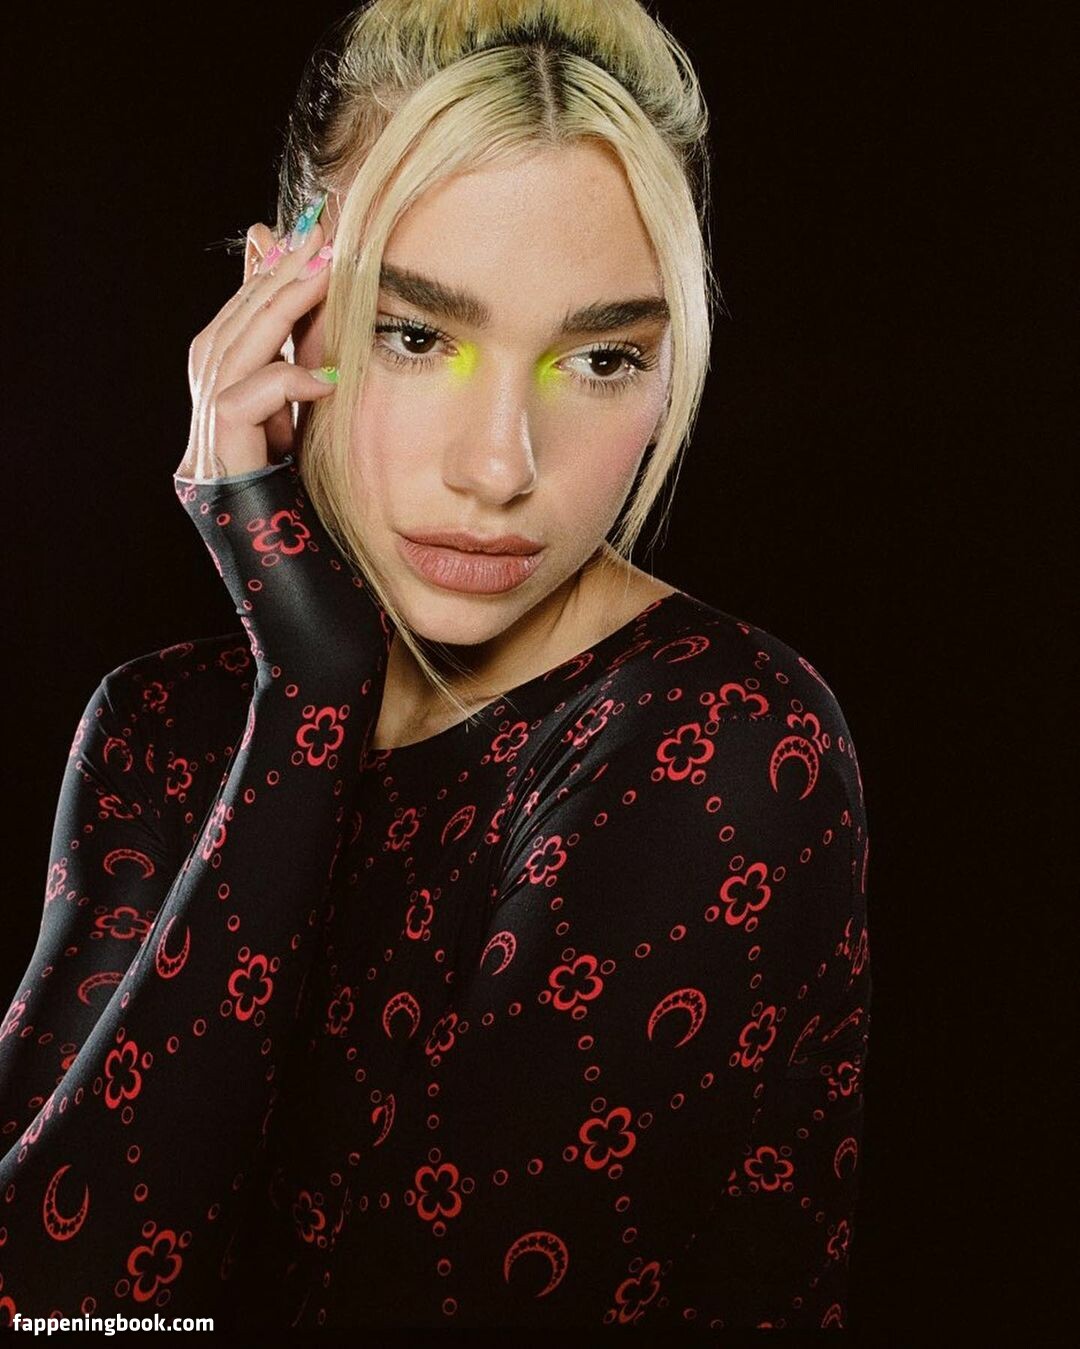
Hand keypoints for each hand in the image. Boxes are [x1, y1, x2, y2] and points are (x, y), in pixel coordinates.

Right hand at [175, 209, 335, 480]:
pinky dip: (284, 382)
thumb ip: (297, 364)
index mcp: (221, 398)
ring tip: (326, 274)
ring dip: (280, 307)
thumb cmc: (302, 494)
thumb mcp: (305, 419)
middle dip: (275, 276)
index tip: (306, 234)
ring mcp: (206, 435)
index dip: (267, 274)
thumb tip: (306, 310)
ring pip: (231, 352)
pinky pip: (242, 403)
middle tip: (320, 236)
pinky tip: (327, 378)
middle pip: (231, 327)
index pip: (239, 321)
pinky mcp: (218, 457)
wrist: (286, 560)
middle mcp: (206, 410)